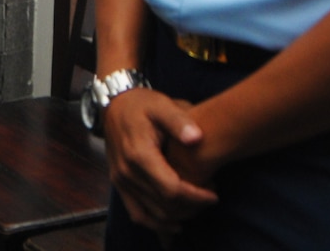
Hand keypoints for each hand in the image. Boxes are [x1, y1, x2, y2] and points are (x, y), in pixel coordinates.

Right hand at [104, 87, 216, 237]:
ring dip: (177, 217)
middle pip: (164, 205)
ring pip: (152, 214)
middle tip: (210, 198)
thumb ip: (180, 120)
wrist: (114, 104)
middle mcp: (127, 172)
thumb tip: (197, 138)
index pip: (171, 190)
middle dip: (191, 207)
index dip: (196, 197)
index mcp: (139, 154)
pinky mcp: (119, 183)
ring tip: (197, 208)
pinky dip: (156, 224)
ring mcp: (121, 180)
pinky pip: (137, 214)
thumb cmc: (142, 104)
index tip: (214, 194)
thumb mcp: (162, 105)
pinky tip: (174, 224)